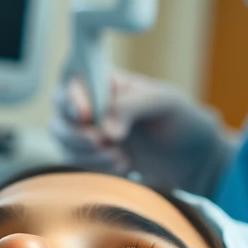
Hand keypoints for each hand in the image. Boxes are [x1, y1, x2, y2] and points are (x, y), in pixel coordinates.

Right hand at [49, 69, 235, 193]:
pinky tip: (123, 165)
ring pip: (63, 141)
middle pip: (59, 113)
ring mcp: (87, 131)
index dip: (71, 97)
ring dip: (87, 153)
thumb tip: (107, 130)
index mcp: (104, 80)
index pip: (72, 80)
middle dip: (76, 133)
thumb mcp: (162, 101)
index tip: (86, 115)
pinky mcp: (90, 157)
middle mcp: (90, 103)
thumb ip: (131, 107)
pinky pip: (75, 162)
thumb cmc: (177, 117)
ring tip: (120, 156)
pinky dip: (95, 167)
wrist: (188, 156)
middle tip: (102, 141)